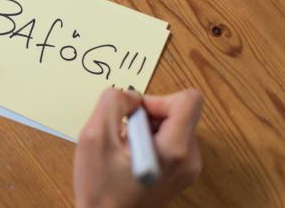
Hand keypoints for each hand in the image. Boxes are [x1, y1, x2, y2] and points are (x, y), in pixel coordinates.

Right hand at [74, 88, 202, 207]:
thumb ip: (113, 102)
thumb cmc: (100, 189)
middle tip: (124, 136)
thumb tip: (130, 95)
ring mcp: (187, 168)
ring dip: (146, 129)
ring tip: (124, 151)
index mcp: (175, 150)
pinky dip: (148, 141)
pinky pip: (169, 140)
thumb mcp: (95, 136)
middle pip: (179, 112)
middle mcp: (189, 159)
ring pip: (172, 125)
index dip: (158, 98)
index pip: (189, 99)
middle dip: (147, 115)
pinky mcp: (180, 173)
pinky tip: (130, 159)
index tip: (135, 114)